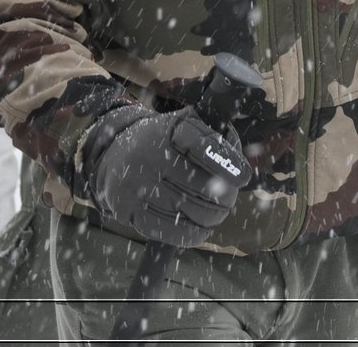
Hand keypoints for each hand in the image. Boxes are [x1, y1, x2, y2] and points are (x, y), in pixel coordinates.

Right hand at [82, 105, 252, 246]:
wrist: (114, 153)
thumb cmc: (164, 140)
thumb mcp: (187, 123)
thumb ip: (215, 131)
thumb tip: (244, 142)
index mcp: (170, 131)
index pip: (205, 148)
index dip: (228, 165)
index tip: (243, 178)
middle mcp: (151, 157)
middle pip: (203, 187)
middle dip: (225, 197)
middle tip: (229, 199)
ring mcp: (137, 186)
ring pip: (190, 212)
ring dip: (212, 217)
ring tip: (216, 213)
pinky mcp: (128, 210)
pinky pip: (170, 231)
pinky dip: (193, 234)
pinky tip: (201, 228)